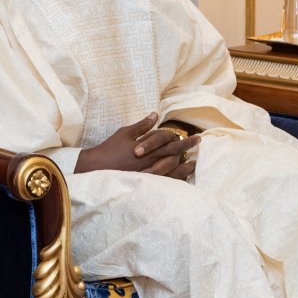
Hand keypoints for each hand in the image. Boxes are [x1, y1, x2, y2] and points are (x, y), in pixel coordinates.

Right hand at [74, 112, 199, 180]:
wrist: (98, 167)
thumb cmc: (111, 149)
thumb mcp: (126, 133)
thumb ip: (142, 125)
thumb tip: (155, 114)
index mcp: (148, 148)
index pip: (170, 142)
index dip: (184, 140)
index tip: (196, 138)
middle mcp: (151, 161)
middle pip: (175, 155)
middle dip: (188, 149)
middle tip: (199, 146)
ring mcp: (149, 173)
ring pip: (172, 171)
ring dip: (184, 167)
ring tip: (193, 164)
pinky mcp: (145, 182)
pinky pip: (164, 182)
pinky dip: (174, 179)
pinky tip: (179, 177)